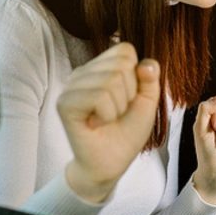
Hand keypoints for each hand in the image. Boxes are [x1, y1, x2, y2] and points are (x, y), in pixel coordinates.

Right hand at [57, 42, 160, 203]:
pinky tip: (96, 124)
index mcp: (101, 66)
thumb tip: (147, 64)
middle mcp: (83, 71)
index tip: (128, 99)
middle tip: (116, 112)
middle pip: (120, 64)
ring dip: (118, 107)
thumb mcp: (147, 102)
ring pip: (111, 80)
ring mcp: (71, 85)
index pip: (124, 50)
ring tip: (106, 119)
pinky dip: (107, 114)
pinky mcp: (65, 103)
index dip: (136, 77)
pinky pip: (99, 96)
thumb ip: (150, 79)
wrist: (110, 163)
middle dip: (129, 94)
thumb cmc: (126, 132)